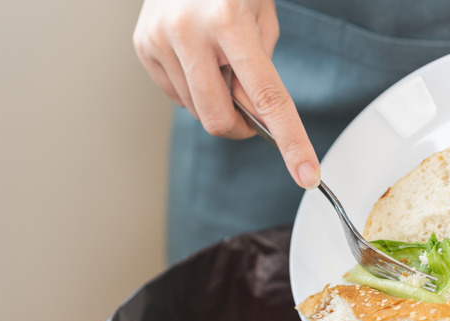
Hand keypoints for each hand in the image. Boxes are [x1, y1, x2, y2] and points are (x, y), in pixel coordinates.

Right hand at [133, 0, 320, 188]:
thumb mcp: (261, 16)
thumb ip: (261, 69)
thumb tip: (254, 116)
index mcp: (229, 21)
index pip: (267, 97)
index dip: (290, 141)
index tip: (307, 175)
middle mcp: (188, 31)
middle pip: (219, 119)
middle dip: (241, 128)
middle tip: (252, 114)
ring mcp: (159, 40)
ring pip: (196, 111)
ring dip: (216, 100)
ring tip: (218, 59)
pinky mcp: (142, 46)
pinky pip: (175, 96)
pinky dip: (194, 90)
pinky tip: (197, 58)